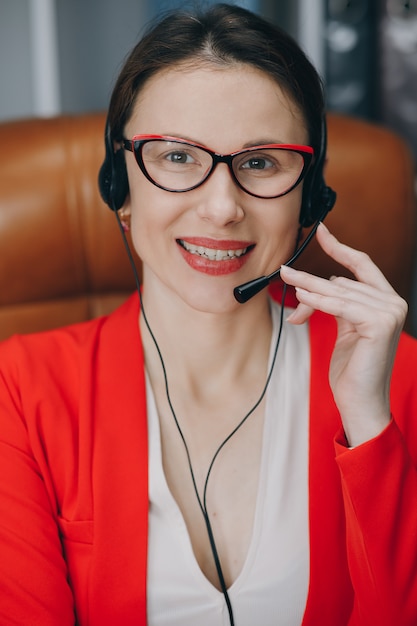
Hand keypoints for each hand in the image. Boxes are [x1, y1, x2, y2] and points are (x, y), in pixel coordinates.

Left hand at [280, 222, 407, 445]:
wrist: (360, 401)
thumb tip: (311, 289)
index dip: (340, 247)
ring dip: (309, 288)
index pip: (362, 266)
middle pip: (343, 281)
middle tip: (285, 271)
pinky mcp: (379, 324)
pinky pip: (340, 306)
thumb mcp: (344, 329)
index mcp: (386, 302)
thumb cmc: (352, 368)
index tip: (320, 231)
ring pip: (338, 291)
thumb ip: (336, 305)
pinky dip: (319, 300)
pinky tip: (301, 295)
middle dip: (311, 284)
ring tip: (287, 279)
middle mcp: (393, 303)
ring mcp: (390, 312)